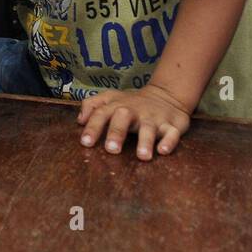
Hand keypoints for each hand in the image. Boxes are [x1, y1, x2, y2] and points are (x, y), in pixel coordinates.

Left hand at [77, 84, 191, 159]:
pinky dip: (169, 141)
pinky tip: (163, 151)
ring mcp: (153, 118)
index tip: (85, 142)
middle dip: (117, 132)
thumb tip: (79, 120)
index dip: (93, 128)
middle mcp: (134, 111)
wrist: (165, 95)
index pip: (101, 114)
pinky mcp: (172, 125)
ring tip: (142, 156)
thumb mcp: (110, 98)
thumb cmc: (131, 102)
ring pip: (149, 128)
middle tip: (111, 149)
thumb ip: (92, 106)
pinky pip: (172, 133)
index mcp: (116, 106)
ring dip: (145, 141)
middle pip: (123, 118)